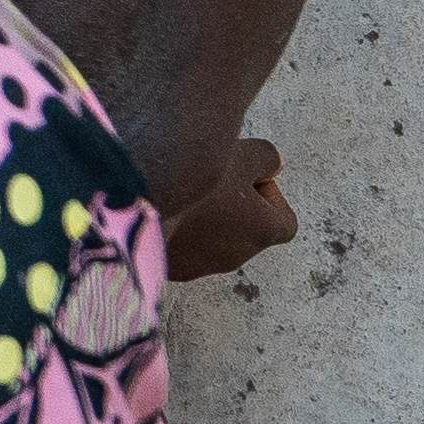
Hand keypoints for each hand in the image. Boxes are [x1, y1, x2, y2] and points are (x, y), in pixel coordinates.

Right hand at [158, 135, 296, 285]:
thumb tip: (269, 167)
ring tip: (181, 193)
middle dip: (235, 207)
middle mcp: (237, 256)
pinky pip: (183, 250)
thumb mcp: (242, 153)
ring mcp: (202, 268)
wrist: (138, 202)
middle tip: (209, 180)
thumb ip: (267, 159)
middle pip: (248, 231)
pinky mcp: (170, 270)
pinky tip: (161, 208)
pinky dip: (179, 233)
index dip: (269, 196)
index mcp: (262, 231)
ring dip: (206, 221)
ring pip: (215, 242)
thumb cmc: (199, 179)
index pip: (285, 221)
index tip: (243, 177)